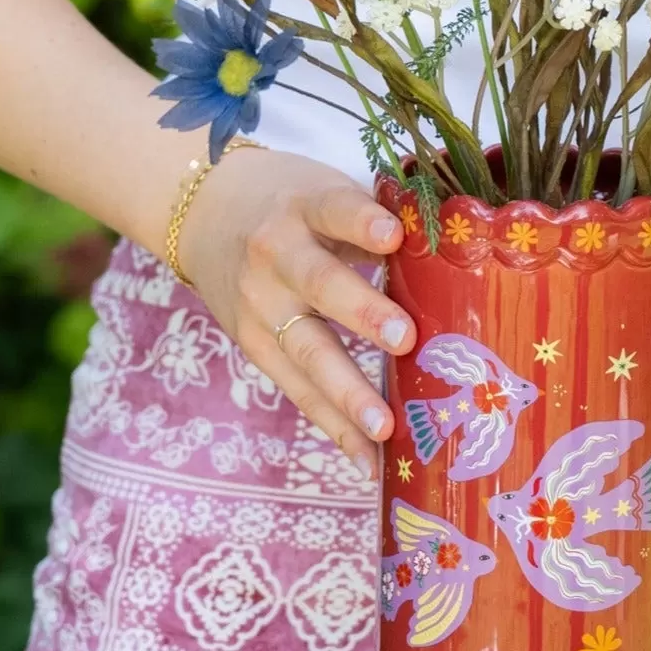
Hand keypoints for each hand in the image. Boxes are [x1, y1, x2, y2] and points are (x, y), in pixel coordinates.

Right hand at [177, 149, 412, 475]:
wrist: (203, 213)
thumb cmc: (287, 203)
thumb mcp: (322, 192)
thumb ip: (371, 225)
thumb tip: (447, 263)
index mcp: (303, 206)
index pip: (332, 209)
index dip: (361, 222)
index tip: (393, 236)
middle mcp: (275, 255)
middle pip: (319, 284)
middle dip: (362, 313)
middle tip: (405, 338)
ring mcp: (260, 305)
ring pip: (306, 350)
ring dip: (347, 392)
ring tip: (384, 426)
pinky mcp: (254, 345)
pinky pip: (297, 388)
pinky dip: (333, 425)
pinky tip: (366, 458)